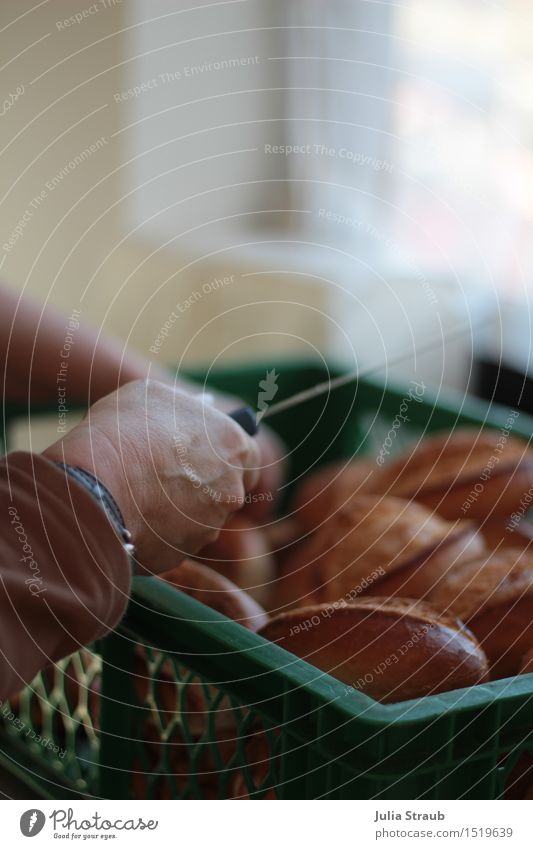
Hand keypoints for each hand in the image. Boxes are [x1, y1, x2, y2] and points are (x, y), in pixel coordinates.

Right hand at [43, 380, 260, 571]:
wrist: (94, 486)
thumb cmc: (124, 432)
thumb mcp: (156, 396)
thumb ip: (184, 411)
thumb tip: (187, 419)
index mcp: (234, 447)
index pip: (248, 457)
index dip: (224, 455)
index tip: (202, 454)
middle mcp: (231, 491)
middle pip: (225, 491)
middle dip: (202, 486)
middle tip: (166, 475)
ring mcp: (208, 527)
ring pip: (200, 519)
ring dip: (179, 510)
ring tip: (140, 494)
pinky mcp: (182, 554)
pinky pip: (174, 541)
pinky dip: (158, 532)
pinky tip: (131, 516)